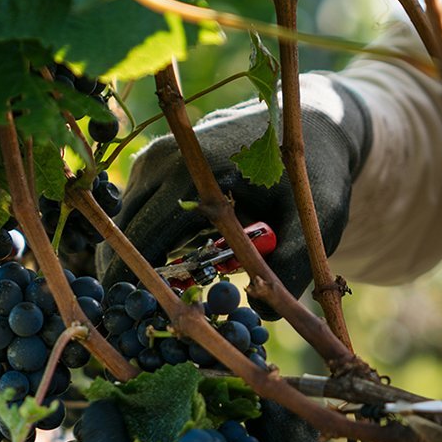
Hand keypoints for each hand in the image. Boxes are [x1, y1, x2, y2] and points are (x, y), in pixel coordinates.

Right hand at [99, 75, 370, 305]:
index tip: (136, 316)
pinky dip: (145, 235)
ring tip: (163, 290)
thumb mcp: (316, 222)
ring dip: (137, 254)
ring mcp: (156, 156)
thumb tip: (259, 316)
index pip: (144, 235)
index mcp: (199, 172)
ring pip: (125, 219)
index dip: (134, 280)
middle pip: (124, 230)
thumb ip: (291, 267)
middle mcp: (167, 159)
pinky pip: (135, 207)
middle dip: (127, 273)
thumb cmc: (315, 176)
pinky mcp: (155, 160)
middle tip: (142, 315)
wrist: (312, 125)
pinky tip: (173, 260)